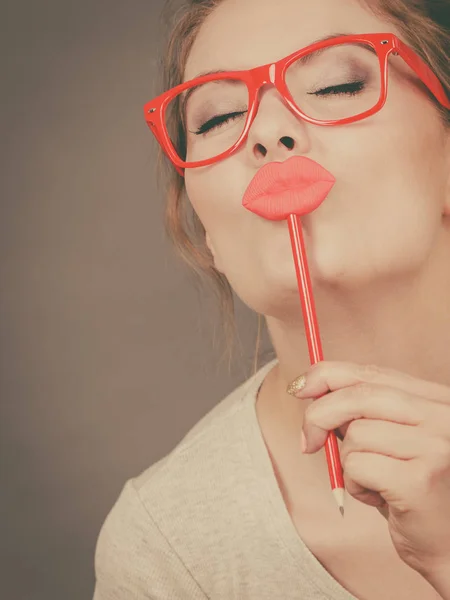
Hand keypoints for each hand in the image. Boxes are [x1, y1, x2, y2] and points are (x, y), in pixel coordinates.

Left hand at [294, 360, 449, 578]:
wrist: (448, 546)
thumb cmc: (411, 490)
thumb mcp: (389, 439)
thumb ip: (362, 411)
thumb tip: (308, 387)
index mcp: (435, 400)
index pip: (373, 372)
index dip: (329, 375)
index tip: (299, 388)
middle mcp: (442, 416)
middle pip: (359, 396)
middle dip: (320, 415)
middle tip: (308, 441)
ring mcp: (436, 446)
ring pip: (355, 435)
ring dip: (348, 464)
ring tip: (374, 482)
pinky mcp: (421, 480)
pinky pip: (357, 467)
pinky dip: (354, 485)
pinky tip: (379, 498)